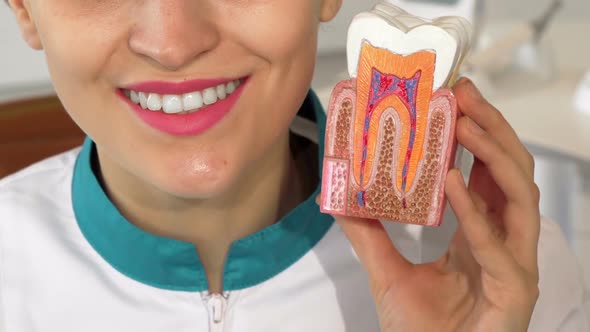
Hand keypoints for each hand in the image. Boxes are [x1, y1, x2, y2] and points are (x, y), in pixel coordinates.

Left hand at [325, 78, 540, 331]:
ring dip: (493, 154)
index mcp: (481, 232)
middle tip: (464, 94)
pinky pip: (498, 243)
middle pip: (512, 170)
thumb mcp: (386, 270)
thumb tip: (342, 194)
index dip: (477, 132)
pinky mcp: (515, 289)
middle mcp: (504, 241)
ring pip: (521, 194)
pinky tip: (450, 180)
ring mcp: (515, 263)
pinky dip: (475, 209)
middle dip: (492, 128)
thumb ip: (367, 232)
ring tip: (462, 124)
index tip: (453, 98)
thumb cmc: (422, 330)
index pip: (489, 172)